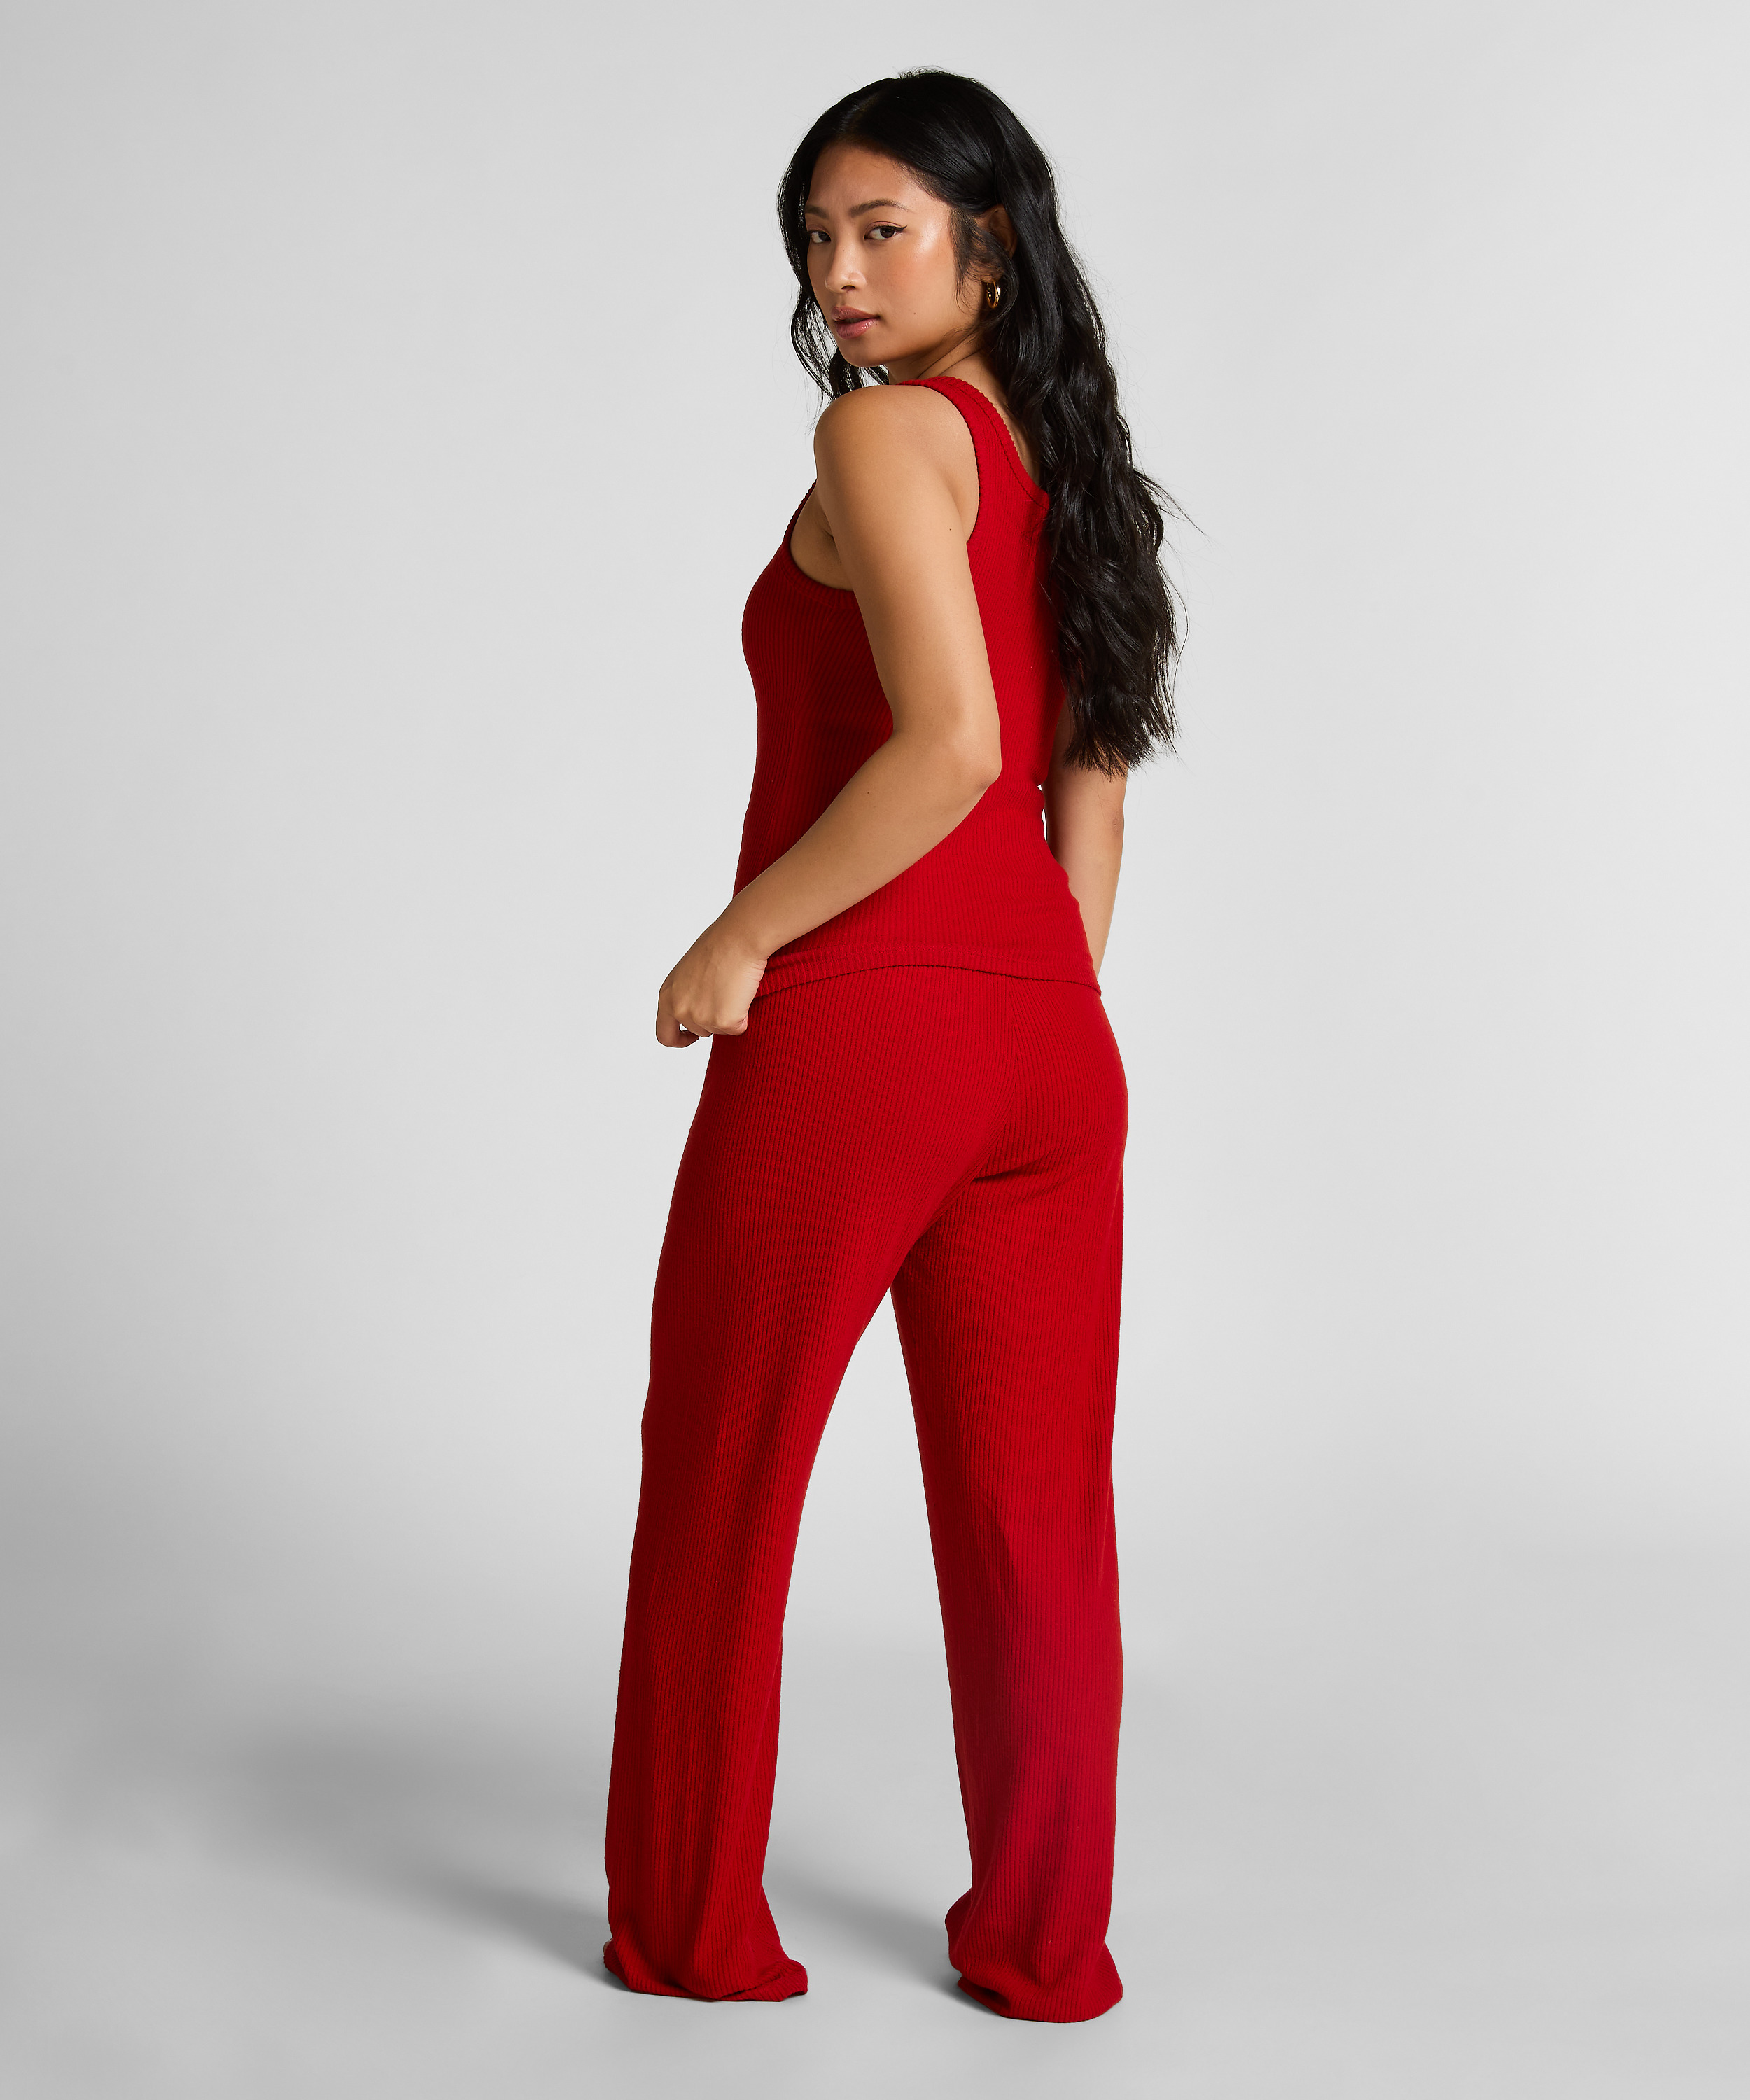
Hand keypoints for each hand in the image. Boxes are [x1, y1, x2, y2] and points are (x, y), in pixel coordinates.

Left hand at [655, 915, 767, 1047]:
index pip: (664, 1034)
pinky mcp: (723, 1021)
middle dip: (712, 1020)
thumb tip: (699, 1010)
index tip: (691, 1037)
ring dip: (729, 1016)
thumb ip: (686, 994)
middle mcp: (679, 1009)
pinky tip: (743, 993)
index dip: (679, 1039)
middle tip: (725, 995)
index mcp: (667, 995)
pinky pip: (738, 1028)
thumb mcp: (689, 972)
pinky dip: (744, 1016)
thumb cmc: (720, 945)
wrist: (739, 938)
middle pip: (698, 1032)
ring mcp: (700, 1017)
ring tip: (733, 989)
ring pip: (718, 1031)